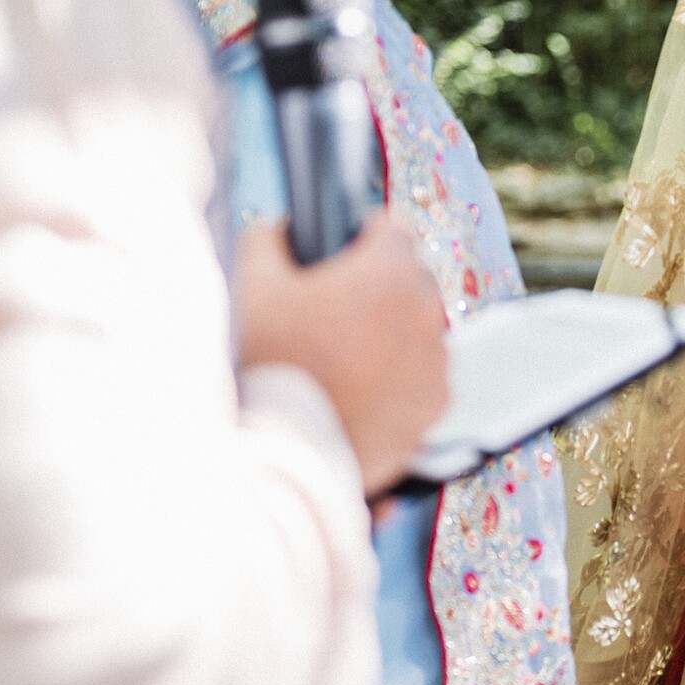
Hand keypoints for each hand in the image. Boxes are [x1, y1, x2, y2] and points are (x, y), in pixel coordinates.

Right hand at [237, 216, 449, 496]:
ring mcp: (434, 366)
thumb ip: (271, 238)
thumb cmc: (260, 363)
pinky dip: (398, 381)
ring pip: (417, 332)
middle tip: (330, 315)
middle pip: (408, 282)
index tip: (337, 257)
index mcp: (389, 273)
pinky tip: (359, 391)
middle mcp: (425, 314)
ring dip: (389, 336)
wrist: (274, 455)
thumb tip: (287, 230)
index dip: (357, 239)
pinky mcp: (432, 410)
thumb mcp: (250, 282)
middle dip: (376, 289)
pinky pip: (421, 379)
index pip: (389, 229)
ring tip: (341, 359)